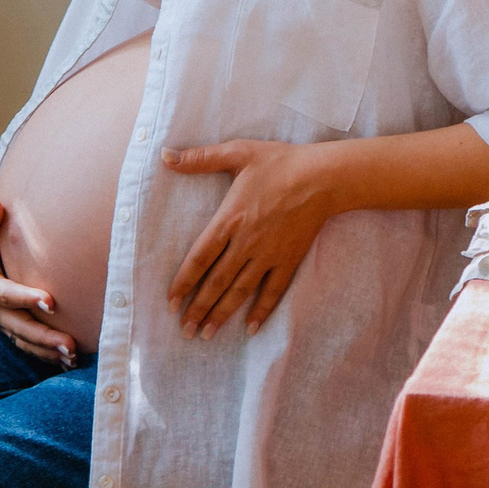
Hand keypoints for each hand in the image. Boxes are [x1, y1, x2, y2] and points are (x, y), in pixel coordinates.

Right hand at [0, 196, 74, 366]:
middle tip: (69, 343)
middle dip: (43, 336)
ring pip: (25, 340)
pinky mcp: (14, 327)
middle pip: (18, 326)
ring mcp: (3, 321)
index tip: (50, 300)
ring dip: (49, 350)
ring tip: (74, 356)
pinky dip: (48, 354)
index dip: (23, 298)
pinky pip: (30, 345)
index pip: (3, 293)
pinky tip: (71, 360)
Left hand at [164, 140, 339, 337]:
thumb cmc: (279, 163)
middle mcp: (246, 242)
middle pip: (217, 281)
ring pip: (240, 291)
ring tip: (207, 334)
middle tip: (185, 330)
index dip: (184, 281)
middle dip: (199, 307)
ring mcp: (269, 254)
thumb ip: (200, 158)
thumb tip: (165, 156)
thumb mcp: (237, 153)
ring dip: (222, 314)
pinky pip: (273, 291)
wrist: (322, 177)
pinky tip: (250, 328)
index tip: (171, 302)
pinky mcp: (289, 260)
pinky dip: (261, 311)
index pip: (200, 257)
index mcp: (230, 219)